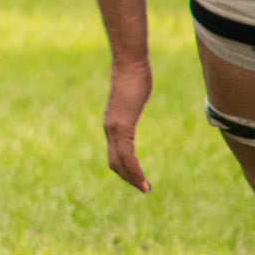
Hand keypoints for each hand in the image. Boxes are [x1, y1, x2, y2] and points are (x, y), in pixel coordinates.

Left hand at [104, 56, 153, 192]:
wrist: (130, 65)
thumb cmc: (134, 77)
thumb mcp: (133, 98)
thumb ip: (131, 105)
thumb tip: (134, 100)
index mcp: (113, 124)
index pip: (114, 154)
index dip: (125, 169)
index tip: (138, 180)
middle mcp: (110, 128)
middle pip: (114, 161)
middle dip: (128, 177)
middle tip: (143, 189)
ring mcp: (114, 127)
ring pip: (119, 160)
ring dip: (132, 177)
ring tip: (145, 189)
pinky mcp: (122, 124)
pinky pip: (125, 153)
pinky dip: (133, 169)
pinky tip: (142, 178)